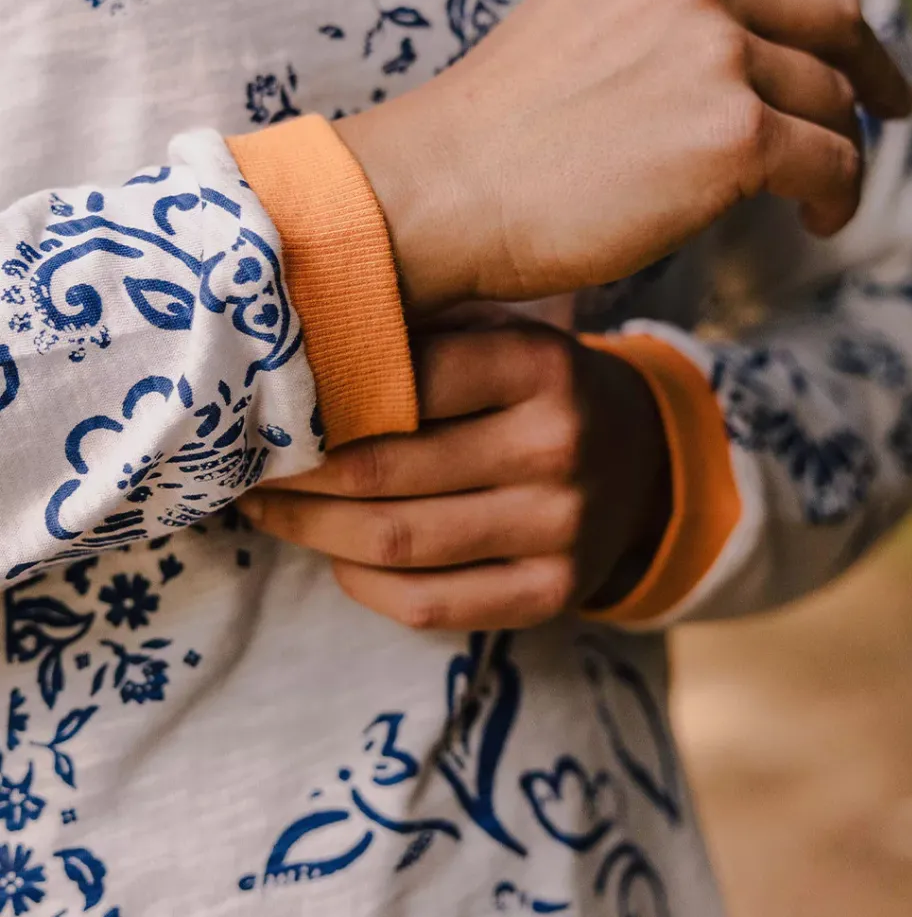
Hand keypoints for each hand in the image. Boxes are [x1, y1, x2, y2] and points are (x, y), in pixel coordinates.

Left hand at [240, 323, 668, 630]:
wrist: (639, 459)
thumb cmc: (539, 387)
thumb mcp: (502, 334)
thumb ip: (422, 335)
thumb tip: (295, 346)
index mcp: (541, 364)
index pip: (405, 381)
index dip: (321, 399)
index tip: (265, 404)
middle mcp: (558, 445)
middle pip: (387, 471)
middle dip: (297, 475)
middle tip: (245, 466)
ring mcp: (562, 529)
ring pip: (397, 542)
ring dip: (312, 530)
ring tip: (267, 510)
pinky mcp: (553, 593)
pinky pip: (429, 604)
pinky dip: (362, 583)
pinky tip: (333, 554)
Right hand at [336, 0, 911, 313]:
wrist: (444, 189)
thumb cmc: (493, 132)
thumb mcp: (575, 24)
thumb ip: (652, 15)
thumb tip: (725, 55)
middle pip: (831, 16)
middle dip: (870, 64)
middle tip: (888, 103)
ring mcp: (720, 56)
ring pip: (831, 100)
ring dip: (843, 148)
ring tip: (826, 194)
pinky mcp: (736, 137)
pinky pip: (829, 163)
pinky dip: (838, 197)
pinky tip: (818, 221)